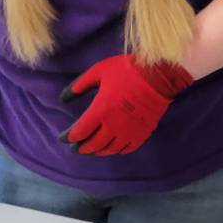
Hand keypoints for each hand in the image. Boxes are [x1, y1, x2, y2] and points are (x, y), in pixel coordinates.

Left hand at [62, 55, 192, 156]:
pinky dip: (117, 151)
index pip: (80, 131)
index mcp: (100, 110)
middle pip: (93, 144)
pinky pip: (126, 149)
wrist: (159, 76)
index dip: (69, 137)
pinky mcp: (142, 133)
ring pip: (109, 149)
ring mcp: (129, 132)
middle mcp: (113, 125)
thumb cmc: (127, 70)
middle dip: (81, 148)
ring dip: (98, 151)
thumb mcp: (98, 71)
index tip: (64, 137)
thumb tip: (63, 98)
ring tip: (92, 150)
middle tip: (76, 148)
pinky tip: (112, 148)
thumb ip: (79, 86)